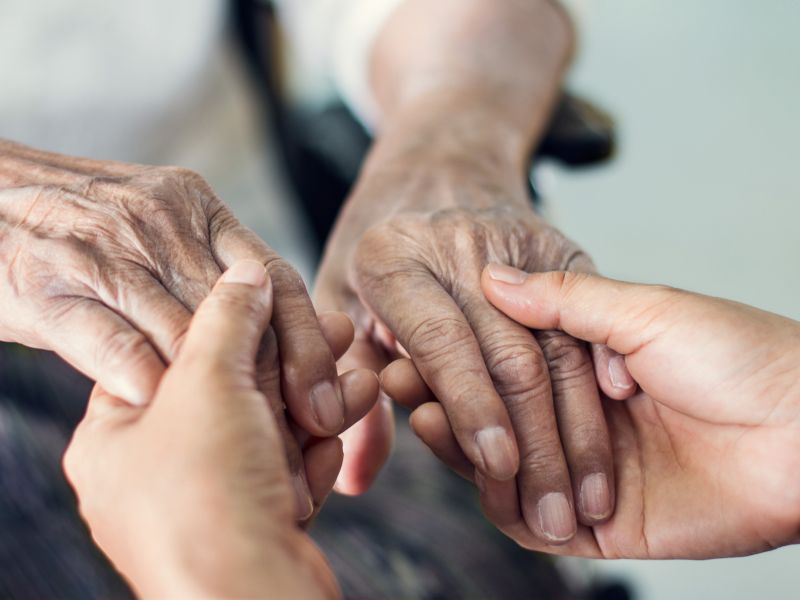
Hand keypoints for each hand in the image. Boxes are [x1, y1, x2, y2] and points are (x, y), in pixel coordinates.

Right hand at [0, 141, 360, 513]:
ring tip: (245, 444)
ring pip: (182, 332)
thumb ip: (220, 277)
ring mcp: (105, 251)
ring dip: (217, 396)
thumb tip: (285, 344)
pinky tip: (167, 415)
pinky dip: (144, 381)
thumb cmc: (94, 230)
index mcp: (201, 209)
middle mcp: (161, 223)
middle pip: (239, 313)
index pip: (275, 277)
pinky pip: (111, 342)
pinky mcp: (50, 287)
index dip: (310, 342)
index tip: (330, 400)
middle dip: (276, 379)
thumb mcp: (168, 231)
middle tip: (303, 434)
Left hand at [64, 261, 352, 597]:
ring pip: (268, 430)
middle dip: (288, 363)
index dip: (228, 324)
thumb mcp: (209, 382)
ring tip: (357, 378)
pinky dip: (318, 448)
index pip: (172, 356)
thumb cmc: (207, 499)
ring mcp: (206, 501)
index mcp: (115, 436)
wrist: (252, 599)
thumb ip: (227, 317)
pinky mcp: (252, 523)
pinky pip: (286, 468)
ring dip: (315, 403)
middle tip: (332, 332)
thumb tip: (243, 272)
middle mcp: (155, 471)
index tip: (273, 299)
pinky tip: (346, 424)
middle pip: (231, 393)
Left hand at [317, 137, 619, 543]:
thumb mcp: (339, 298)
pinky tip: (617, 438)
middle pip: (509, 355)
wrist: (439, 161)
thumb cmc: (377, 244)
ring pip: (558, 347)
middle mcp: (458, 244)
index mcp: (393, 257)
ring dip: (578, 429)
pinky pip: (589, 323)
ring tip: (591, 496)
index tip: (498, 469)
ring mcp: (517, 242)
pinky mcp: (560, 248)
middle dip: (536, 443)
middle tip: (553, 514)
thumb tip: (352, 480)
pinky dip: (602, 386)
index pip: (441, 342)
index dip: (471, 409)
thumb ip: (347, 384)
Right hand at [414, 265, 799, 557]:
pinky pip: (530, 521)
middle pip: (493, 420)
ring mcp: (584, 474)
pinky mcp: (598, 525)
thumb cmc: (740, 356)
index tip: (411, 336)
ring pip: (502, 470)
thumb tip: (491, 278)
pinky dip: (495, 499)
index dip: (457, 355)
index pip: (503, 368)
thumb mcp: (643, 310)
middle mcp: (579, 422)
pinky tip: (468, 463)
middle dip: (444, 400)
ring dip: (458, 446)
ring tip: (424, 413)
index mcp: (588, 370)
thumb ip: (562, 302)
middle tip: (398, 377)